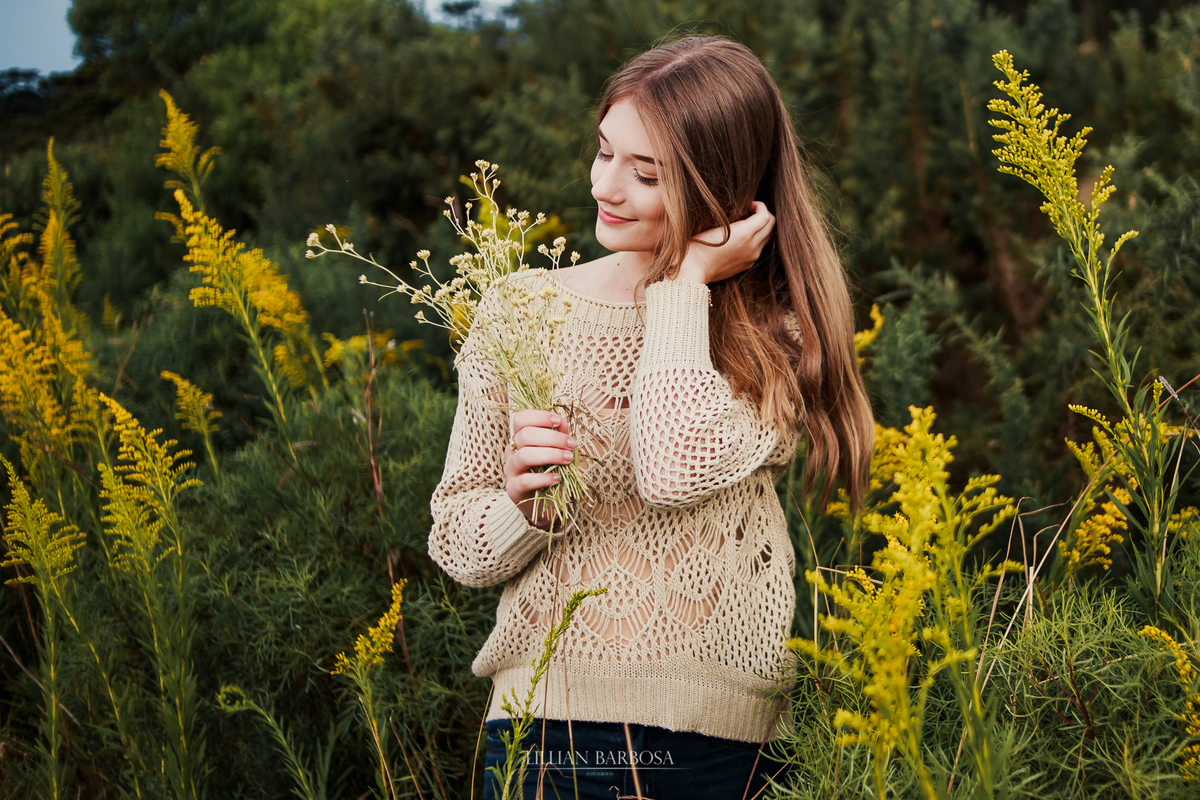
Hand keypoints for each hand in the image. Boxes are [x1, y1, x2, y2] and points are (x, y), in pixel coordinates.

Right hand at [504, 409, 575, 528]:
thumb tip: (562, 422)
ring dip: (550, 455)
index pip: (521, 419)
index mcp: (520, 438)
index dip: (539, 416)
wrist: (546, 504)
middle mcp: (511, 451)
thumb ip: (558, 437)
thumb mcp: (557, 452)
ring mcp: (510, 470)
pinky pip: (525, 480)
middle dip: (552, 437)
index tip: (558, 421)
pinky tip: (558, 478)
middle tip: (571, 444)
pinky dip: (544, 478)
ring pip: (524, 456)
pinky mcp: (513, 489)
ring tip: (568, 459)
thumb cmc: (551, 473)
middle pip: (524, 435)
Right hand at [676, 201, 774, 284]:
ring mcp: (751, 257)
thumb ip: (736, 218)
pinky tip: (741, 239)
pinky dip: (755, 240)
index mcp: (745, 234)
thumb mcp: (717, 225)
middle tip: (749, 212)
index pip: (766, 216)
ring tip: (746, 224)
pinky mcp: (747, 265)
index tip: (749, 204)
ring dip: (760, 228)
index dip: (760, 206)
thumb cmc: (700, 244)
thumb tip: (745, 211)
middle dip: (763, 215)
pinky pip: (758, 249)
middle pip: (770, 226)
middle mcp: (752, 246)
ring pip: (766, 238)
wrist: (694, 268)